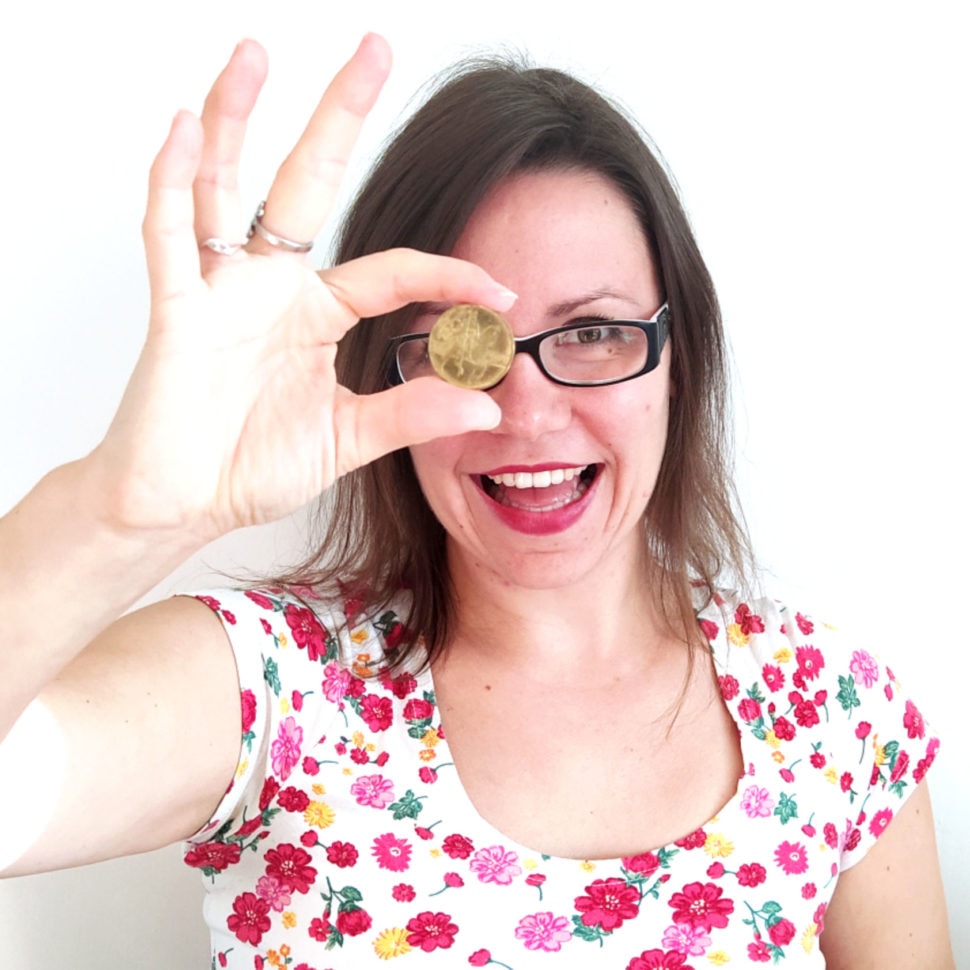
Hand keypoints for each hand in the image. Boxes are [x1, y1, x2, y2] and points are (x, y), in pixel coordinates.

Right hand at [89, 35, 512, 543]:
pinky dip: (173, 184)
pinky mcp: (176, 308)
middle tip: (373, 50)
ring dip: (236, 122)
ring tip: (254, 54)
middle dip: (338, 118)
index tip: (504, 293)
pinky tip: (184, 129)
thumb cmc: (253, 466)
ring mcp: (222, 290)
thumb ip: (412, 415)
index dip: (449, 276)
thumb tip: (488, 405)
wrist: (185, 504)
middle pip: (308, 186)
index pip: (393, 272)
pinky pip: (170, 237)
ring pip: (227, 188)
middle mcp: (273, 288)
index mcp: (318, 315)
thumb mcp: (348, 438)